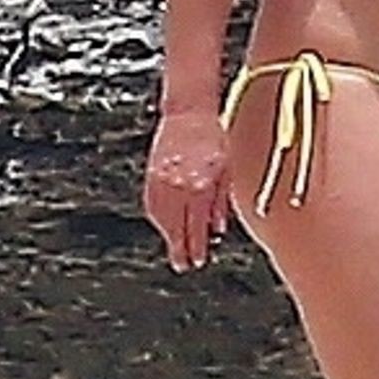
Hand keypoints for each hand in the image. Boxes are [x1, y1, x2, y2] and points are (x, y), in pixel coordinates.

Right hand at [143, 110, 230, 271]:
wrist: (188, 113)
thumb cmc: (213, 138)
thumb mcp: (227, 170)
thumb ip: (221, 202)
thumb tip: (218, 228)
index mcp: (201, 186)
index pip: (196, 227)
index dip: (196, 247)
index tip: (198, 260)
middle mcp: (179, 186)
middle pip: (176, 228)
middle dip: (180, 249)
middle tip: (183, 265)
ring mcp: (162, 180)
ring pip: (161, 219)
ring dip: (167, 236)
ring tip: (175, 248)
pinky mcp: (151, 174)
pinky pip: (151, 204)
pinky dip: (157, 218)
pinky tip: (163, 225)